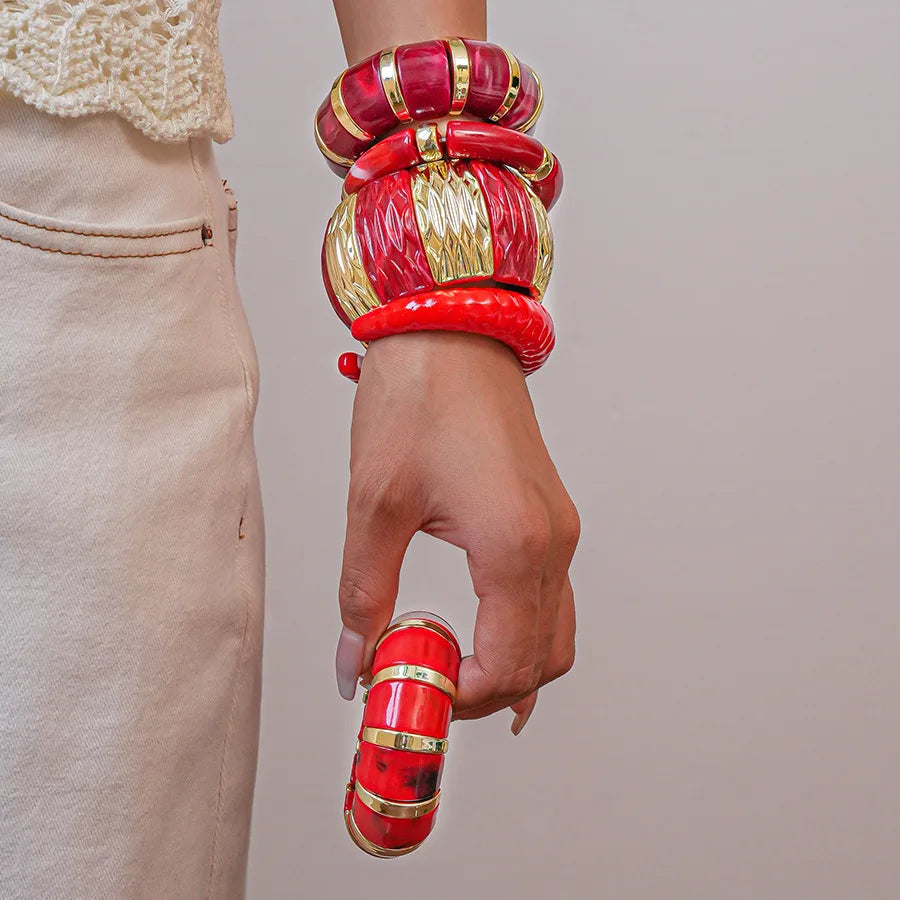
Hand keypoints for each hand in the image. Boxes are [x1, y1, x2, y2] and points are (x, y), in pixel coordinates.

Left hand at [334, 330, 579, 732]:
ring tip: (441, 663)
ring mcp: (558, 530)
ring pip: (553, 635)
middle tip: (422, 687)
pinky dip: (517, 631)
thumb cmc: (420, 397)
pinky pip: (549, 598)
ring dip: (506, 665)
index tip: (407, 693)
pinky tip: (472, 629)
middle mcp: (552, 543)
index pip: (506, 665)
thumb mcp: (374, 504)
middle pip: (541, 663)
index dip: (456, 698)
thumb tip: (355, 662)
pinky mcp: (550, 517)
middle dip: (484, 692)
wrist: (450, 331)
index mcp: (514, 544)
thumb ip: (363, 594)